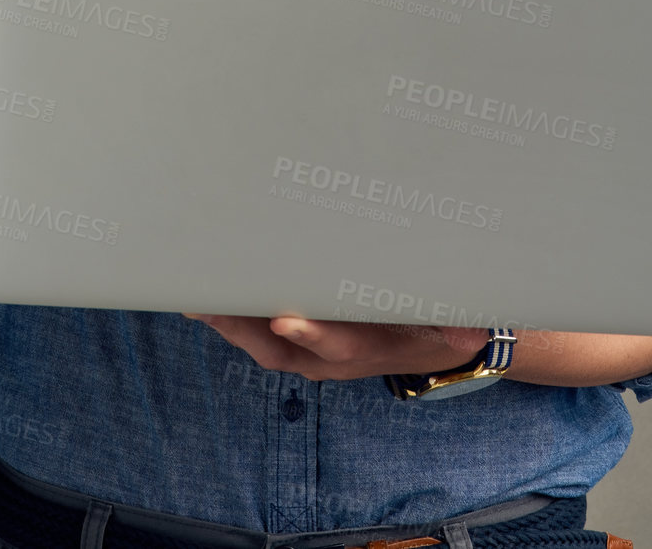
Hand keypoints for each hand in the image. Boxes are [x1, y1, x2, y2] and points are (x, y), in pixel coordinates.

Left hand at [181, 313, 487, 380]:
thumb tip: (454, 320)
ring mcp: (316, 356)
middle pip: (282, 348)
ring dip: (231, 321)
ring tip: (197, 293)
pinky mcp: (304, 346)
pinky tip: (213, 294)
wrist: (438, 342)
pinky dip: (237, 317)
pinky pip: (263, 337)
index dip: (313, 335)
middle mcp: (335, 359)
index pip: (338, 344)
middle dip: (244, 324)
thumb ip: (445, 318)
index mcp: (370, 347)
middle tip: (210, 298)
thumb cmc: (436, 319)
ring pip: (265, 345)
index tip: (286, 321)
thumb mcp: (446, 317)